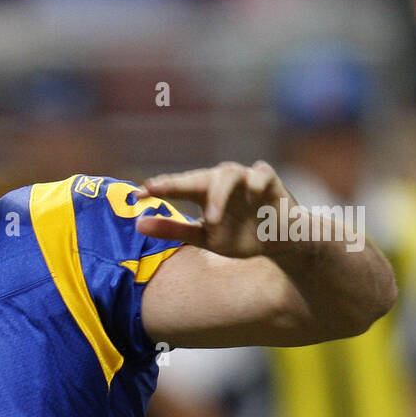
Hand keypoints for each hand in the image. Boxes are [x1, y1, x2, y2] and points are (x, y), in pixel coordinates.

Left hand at [134, 160, 299, 258]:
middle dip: (177, 182)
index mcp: (204, 193)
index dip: (158, 188)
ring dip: (218, 195)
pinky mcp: (270, 181)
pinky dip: (256, 182)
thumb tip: (138, 224)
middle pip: (198, 177)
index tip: (136, 195)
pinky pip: (262, 174)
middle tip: (155, 189)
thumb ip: (174, 230)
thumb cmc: (239, 236)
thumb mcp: (204, 238)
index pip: (178, 186)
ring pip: (228, 174)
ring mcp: (246, 179)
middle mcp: (222, 181)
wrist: (279, 242)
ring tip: (211, 219)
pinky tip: (252, 193)